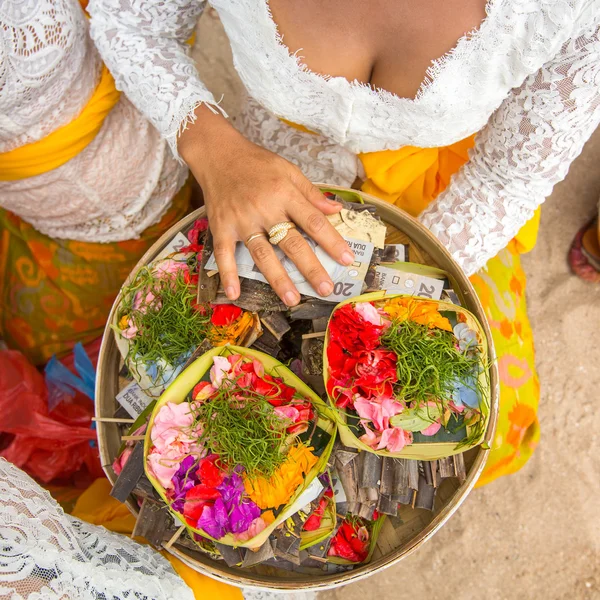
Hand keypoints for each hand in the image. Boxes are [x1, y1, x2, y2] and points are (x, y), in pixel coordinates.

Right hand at [179, 106, 353, 305]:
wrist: (217, 154)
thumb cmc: (257, 163)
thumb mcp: (288, 170)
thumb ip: (311, 193)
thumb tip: (337, 210)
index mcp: (284, 194)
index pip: (313, 221)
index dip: (331, 241)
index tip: (346, 259)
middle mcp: (264, 209)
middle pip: (291, 243)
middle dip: (310, 268)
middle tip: (326, 289)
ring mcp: (241, 220)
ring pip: (263, 254)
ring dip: (277, 278)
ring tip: (292, 299)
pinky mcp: (221, 227)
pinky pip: (224, 254)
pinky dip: (228, 274)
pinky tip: (235, 294)